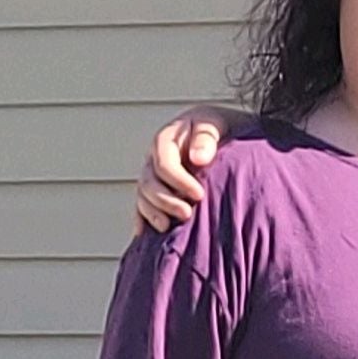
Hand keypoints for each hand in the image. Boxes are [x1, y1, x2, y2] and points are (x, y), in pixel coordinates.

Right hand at [134, 115, 221, 236]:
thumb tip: (198, 159)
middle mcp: (153, 159)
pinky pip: (141, 205)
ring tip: (169, 227)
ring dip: (154, 213)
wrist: (216, 133)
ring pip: (143, 197)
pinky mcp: (154, 190)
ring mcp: (151, 175)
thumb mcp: (213, 125)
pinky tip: (144, 233)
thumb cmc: (215, 128)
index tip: (199, 195)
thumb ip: (206, 138)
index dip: (179, 182)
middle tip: (187, 214)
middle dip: (166, 201)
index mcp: (165, 140)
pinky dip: (142, 219)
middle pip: (149, 183)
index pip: (164, 165)